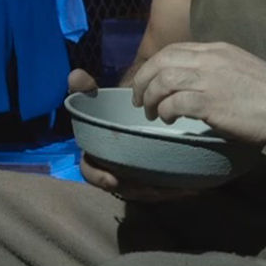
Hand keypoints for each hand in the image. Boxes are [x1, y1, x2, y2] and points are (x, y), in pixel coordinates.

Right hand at [67, 68, 195, 201]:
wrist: (144, 109)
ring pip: (144, 190)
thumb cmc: (117, 108)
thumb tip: (75, 74)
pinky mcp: (156, 177)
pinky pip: (163, 188)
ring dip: (158, 191)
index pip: (91, 170)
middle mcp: (116, 167)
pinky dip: (174, 189)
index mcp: (99, 152)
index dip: (98, 177)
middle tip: (154, 188)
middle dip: (136, 189)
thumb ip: (88, 89)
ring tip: (176, 189)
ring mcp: (136, 174)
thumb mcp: (104, 97)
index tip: (112, 180)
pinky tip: (189, 188)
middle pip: (122, 186)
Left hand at [130, 42, 265, 148]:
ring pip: (163, 80)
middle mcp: (211, 60)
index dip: (155, 65)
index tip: (149, 81)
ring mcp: (210, 80)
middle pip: (162, 61)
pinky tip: (168, 120)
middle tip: (139, 99)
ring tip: (150, 112)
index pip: (175, 49)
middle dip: (143, 80)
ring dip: (150, 97)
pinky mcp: (210, 103)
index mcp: (218, 50)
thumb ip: (219, 71)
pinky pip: (173, 103)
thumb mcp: (242, 69)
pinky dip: (165, 112)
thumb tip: (197, 85)